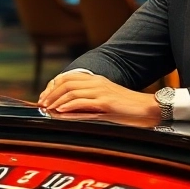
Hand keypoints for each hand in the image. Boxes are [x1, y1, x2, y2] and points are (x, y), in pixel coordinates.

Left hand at [37, 71, 156, 116]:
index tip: (44, 97)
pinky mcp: (105, 102)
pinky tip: (60, 111)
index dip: (53, 86)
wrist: (147, 108)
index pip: (68, 77)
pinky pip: (81, 101)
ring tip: (47, 108)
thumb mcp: (105, 100)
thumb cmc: (127, 108)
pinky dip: (68, 106)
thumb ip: (88, 101)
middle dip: (51, 93)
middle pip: (66, 83)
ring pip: (71, 91)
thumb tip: (68, 108)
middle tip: (42, 104)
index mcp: (96, 80)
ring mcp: (101, 91)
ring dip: (56, 100)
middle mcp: (97, 82)